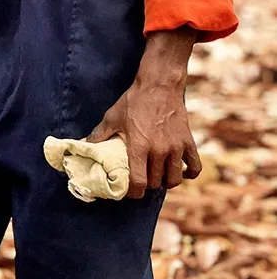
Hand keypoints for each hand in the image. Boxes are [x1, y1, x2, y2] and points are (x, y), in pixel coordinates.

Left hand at [88, 77, 200, 198]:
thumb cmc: (133, 101)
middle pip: (156, 182)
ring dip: (166, 182)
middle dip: (147, 185)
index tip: (131, 192)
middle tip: (142, 181)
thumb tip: (84, 145)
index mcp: (139, 147)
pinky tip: (181, 172)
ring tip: (158, 178)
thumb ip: (99, 134)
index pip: (139, 182)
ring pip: (174, 178)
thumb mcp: (112, 117)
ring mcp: (176, 148)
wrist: (159, 86)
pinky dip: (189, 174)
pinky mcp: (188, 142)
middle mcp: (159, 151)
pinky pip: (195, 166)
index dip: (134, 192)